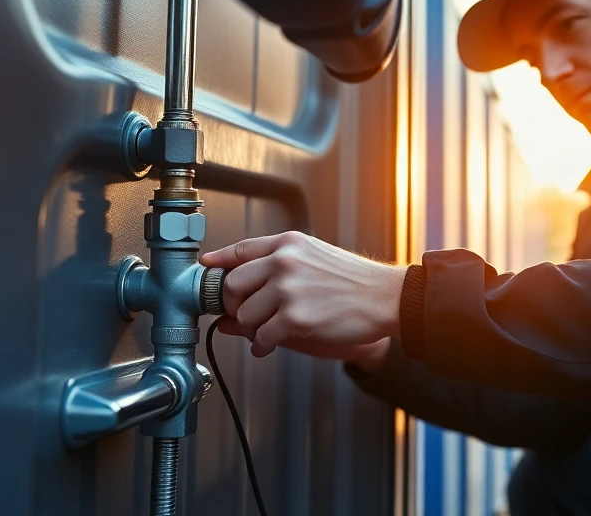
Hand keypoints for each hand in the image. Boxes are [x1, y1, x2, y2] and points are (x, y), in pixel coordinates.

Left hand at [200, 231, 404, 357]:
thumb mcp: (313, 261)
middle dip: (235, 305)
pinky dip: (261, 346)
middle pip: (233, 284)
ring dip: (250, 329)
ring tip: (263, 333)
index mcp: (288, 244)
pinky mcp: (295, 317)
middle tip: (245, 315)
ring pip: (245, 314)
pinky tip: (268, 346)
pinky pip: (261, 336)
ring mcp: (288, 289)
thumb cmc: (352, 281)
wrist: (384, 297)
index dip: (219, 262)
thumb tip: (232, 307)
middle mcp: (284, 262)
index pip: (241, 250)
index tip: (206, 268)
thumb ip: (272, 275)